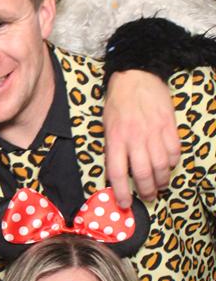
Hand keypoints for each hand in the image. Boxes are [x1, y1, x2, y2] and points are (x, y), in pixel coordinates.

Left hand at [103, 70, 180, 206]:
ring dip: (162, 180)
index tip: (125, 203)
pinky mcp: (168, 126)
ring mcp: (153, 132)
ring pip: (161, 166)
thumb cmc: (118, 103)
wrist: (136, 76)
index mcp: (115, 139)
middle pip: (142, 173)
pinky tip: (169, 165)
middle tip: (148, 197)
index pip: (117, 173)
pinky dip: (172, 162)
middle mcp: (135, 138)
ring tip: (160, 185)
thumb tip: (118, 172)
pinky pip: (174, 151)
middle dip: (146, 191)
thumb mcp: (107, 126)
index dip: (121, 192)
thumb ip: (113, 148)